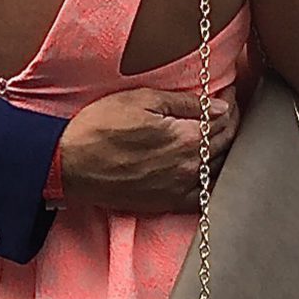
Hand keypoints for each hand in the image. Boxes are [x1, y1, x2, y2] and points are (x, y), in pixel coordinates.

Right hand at [58, 88, 236, 214]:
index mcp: (187, 137)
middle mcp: (189, 166)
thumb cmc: (99, 127)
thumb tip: (220, 107)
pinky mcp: (166, 203)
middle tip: (225, 111)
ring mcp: (179, 188)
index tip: (227, 95)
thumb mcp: (141, 99)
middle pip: (226, 144)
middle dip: (230, 124)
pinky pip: (203, 197)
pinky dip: (212, 182)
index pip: (224, 119)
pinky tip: (209, 170)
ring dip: (224, 151)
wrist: (68, 164)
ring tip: (218, 136)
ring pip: (219, 169)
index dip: (229, 104)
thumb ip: (186, 103)